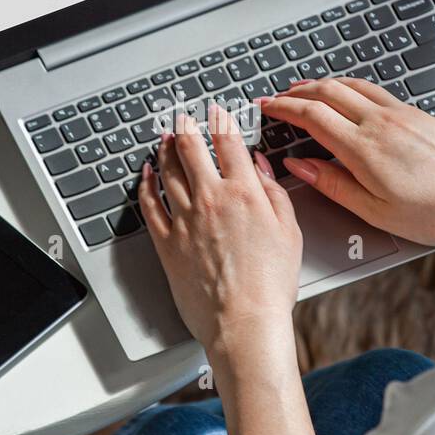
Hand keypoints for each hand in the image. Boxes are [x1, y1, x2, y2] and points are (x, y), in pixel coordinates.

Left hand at [139, 104, 302, 352]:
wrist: (244, 322)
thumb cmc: (271, 284)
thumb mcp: (290, 231)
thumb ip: (274, 192)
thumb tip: (259, 166)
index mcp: (244, 193)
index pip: (228, 143)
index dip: (221, 121)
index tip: (216, 112)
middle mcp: (211, 200)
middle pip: (190, 150)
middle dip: (185, 127)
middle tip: (183, 117)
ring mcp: (184, 220)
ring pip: (167, 172)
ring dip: (164, 149)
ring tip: (165, 138)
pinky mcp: (167, 243)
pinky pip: (149, 205)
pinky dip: (145, 184)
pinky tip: (145, 174)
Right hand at [259, 76, 434, 247]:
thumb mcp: (375, 211)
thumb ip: (332, 185)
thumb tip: (299, 166)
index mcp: (364, 149)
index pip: (312, 115)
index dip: (283, 108)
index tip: (267, 107)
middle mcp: (379, 123)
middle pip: (326, 91)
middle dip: (295, 91)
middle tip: (276, 97)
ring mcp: (399, 113)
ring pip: (349, 84)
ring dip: (320, 83)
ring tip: (302, 90)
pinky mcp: (414, 112)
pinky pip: (371, 88)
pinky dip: (347, 85)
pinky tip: (343, 93)